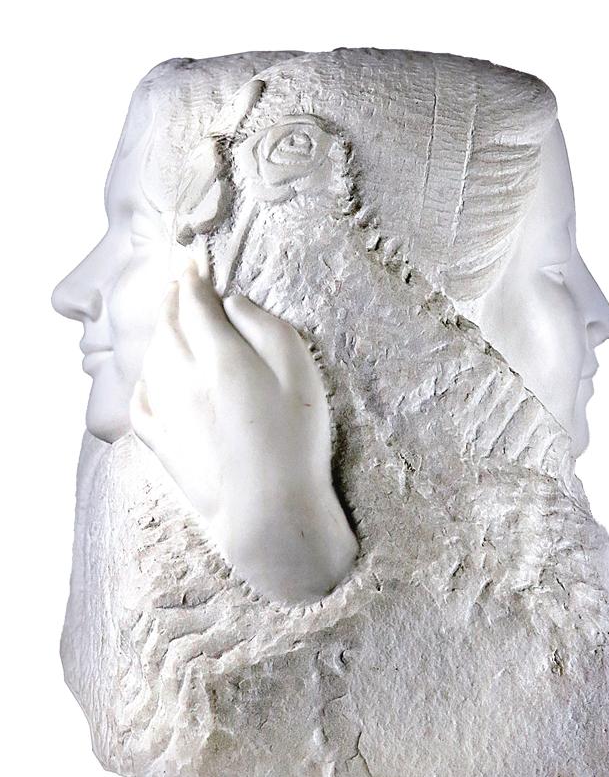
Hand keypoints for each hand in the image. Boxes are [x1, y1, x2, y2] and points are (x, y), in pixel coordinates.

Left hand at [130, 262, 356, 603]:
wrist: (267, 513)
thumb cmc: (295, 441)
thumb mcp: (299, 371)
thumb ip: (264, 326)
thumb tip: (232, 302)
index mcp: (219, 355)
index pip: (194, 302)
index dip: (191, 278)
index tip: (192, 263)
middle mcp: (182, 377)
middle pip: (167, 325)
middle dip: (170, 297)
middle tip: (176, 281)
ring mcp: (167, 412)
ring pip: (151, 357)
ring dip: (158, 333)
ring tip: (169, 321)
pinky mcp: (161, 443)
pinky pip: (141, 399)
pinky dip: (144, 378)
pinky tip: (153, 376)